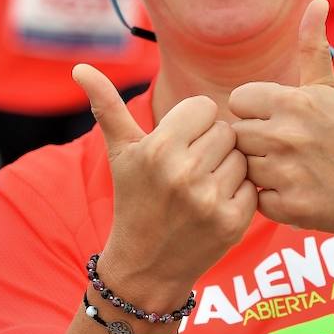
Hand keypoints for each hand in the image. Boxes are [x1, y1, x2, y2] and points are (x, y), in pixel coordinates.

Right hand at [73, 64, 256, 306]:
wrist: (145, 266)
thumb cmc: (134, 199)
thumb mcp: (120, 153)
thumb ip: (107, 106)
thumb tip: (81, 67)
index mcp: (158, 149)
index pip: (204, 107)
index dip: (194, 123)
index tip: (180, 144)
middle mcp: (184, 173)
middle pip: (226, 130)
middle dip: (212, 146)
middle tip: (192, 168)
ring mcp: (210, 200)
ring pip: (242, 156)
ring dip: (228, 168)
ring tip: (203, 186)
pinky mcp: (232, 223)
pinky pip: (252, 185)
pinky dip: (239, 193)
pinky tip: (215, 204)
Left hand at [230, 0, 333, 248]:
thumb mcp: (332, 90)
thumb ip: (312, 47)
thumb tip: (316, 0)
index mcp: (296, 101)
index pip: (239, 101)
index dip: (255, 111)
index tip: (277, 120)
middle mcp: (289, 135)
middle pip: (237, 135)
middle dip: (256, 141)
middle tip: (285, 149)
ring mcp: (289, 173)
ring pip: (243, 168)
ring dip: (261, 171)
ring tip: (291, 170)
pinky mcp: (291, 208)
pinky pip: (256, 199)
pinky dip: (271, 199)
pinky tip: (296, 191)